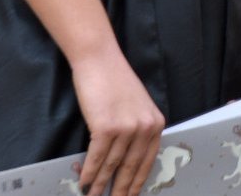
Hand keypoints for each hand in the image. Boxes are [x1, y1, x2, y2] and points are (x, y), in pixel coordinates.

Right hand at [71, 49, 165, 195]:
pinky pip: (97, 158)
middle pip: (132, 167)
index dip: (138, 181)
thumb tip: (123, 159)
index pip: (148, 161)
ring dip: (100, 185)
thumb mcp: (135, 106)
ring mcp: (127, 128)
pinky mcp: (107, 127)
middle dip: (122, 189)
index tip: (131, 194)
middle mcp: (145, 127)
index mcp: (156, 123)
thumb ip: (135, 129)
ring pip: (112, 166)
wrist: (99, 59)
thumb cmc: (113, 80)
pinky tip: (84, 182)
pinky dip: (89, 173)